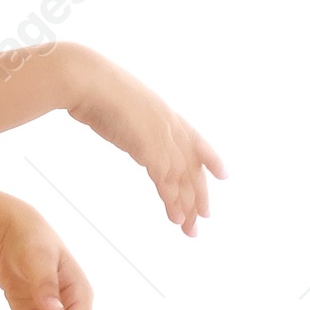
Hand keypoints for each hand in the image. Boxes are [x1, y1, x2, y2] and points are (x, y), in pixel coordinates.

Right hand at [65, 48, 224, 232]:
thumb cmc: (94, 87)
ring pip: (183, 179)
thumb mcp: (121, 103)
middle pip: (193, 167)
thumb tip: (124, 122)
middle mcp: (170, 126)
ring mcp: (162, 137)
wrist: (87, 81)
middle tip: (203, 218)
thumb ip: (131, 117)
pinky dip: (172, 202)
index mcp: (165, 113)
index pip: (197, 140)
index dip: (211, 158)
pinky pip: (166, 182)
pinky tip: (175, 218)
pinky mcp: (150, 149)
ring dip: (187, 206)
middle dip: (199, 195)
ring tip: (190, 229)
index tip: (223, 174)